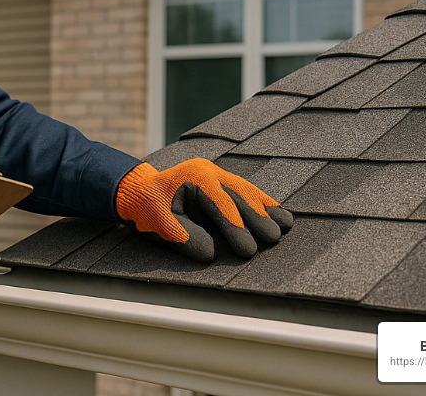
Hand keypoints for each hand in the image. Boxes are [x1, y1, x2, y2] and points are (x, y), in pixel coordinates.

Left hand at [115, 159, 292, 262]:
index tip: (247, 249)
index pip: (220, 203)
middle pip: (240, 194)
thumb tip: (211, 253)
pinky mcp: (223, 183)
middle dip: (257, 217)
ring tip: (285, 226)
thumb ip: (183, 237)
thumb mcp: (159, 224)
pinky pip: (246, 192)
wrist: (140, 192)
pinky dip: (263, 203)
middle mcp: (210, 172)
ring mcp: (219, 175)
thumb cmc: (148, 208)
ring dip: (266, 209)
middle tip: (273, 238)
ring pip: (248, 190)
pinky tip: (278, 214)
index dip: (236, 226)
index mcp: (195, 176)